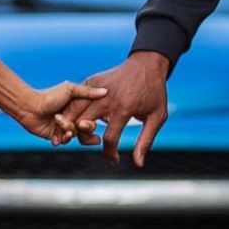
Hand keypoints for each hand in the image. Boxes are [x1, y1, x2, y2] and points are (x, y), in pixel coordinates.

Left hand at [14, 82, 107, 144]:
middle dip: (83, 129)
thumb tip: (106, 91)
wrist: (30, 107)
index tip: (86, 122)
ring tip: (62, 128)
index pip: (92, 118)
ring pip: (75, 136)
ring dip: (69, 132)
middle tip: (79, 126)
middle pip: (86, 129)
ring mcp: (64, 127)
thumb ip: (87, 92)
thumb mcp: (70, 90)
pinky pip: (64, 141)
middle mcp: (73, 117)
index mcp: (79, 107)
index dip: (91, 122)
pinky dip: (62, 139)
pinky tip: (58, 138)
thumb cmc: (50, 96)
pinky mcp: (56, 135)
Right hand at [58, 51, 170, 166]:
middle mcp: (106, 98)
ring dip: (72, 125)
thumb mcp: (157, 117)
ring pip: (73, 110)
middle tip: (92, 143)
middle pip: (82, 124)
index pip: (109, 138)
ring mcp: (96, 88)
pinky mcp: (91, 81)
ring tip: (79, 134)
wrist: (147, 64)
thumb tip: (138, 164)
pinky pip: (75, 98)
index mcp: (123, 108)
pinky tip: (78, 120)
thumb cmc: (154, 92)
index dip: (109, 153)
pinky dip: (72, 111)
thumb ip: (146, 141)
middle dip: (83, 139)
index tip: (114, 159)